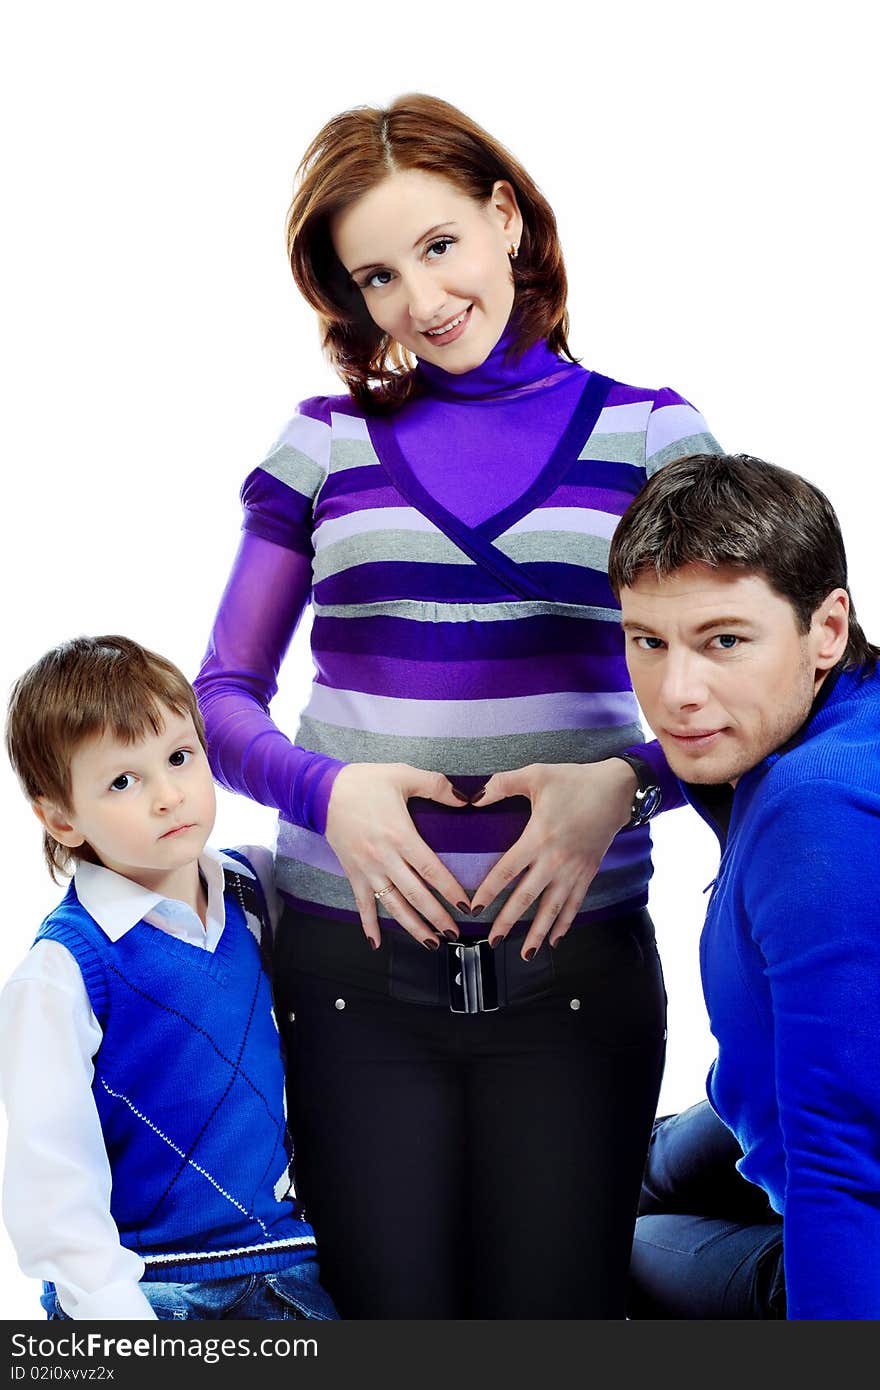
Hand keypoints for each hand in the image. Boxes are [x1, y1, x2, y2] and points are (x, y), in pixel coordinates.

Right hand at [324, 762, 470, 948]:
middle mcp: (385, 858)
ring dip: (412, 927)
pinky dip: (368, 925)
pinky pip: (362, 904)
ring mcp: (367, 869)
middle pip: (415, 894)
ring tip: (431, 942)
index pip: (431, 869)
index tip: (465, 905)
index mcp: (400, 835)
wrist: (323, 790)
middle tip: (455, 933)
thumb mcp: (403, 774)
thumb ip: (436, 786)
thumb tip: (466, 799)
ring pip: (393, 905)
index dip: (450, 890)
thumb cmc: (364, 782)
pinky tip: (377, 943)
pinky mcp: (352, 873)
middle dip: (437, 917)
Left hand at [470, 759, 637, 958]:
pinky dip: (564, 924)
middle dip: (507, 922)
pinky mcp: (588, 873)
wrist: (616, 789)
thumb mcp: (535, 774)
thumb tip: (473, 798)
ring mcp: (573, 870)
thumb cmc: (573, 780)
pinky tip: (554, 940)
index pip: (506, 871)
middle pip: (526, 898)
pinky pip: (574, 904)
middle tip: (490, 941)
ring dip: (537, 932)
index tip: (474, 909)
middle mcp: (555, 859)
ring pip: (552, 909)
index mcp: (538, 837)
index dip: (488, 892)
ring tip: (524, 954)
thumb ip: (501, 785)